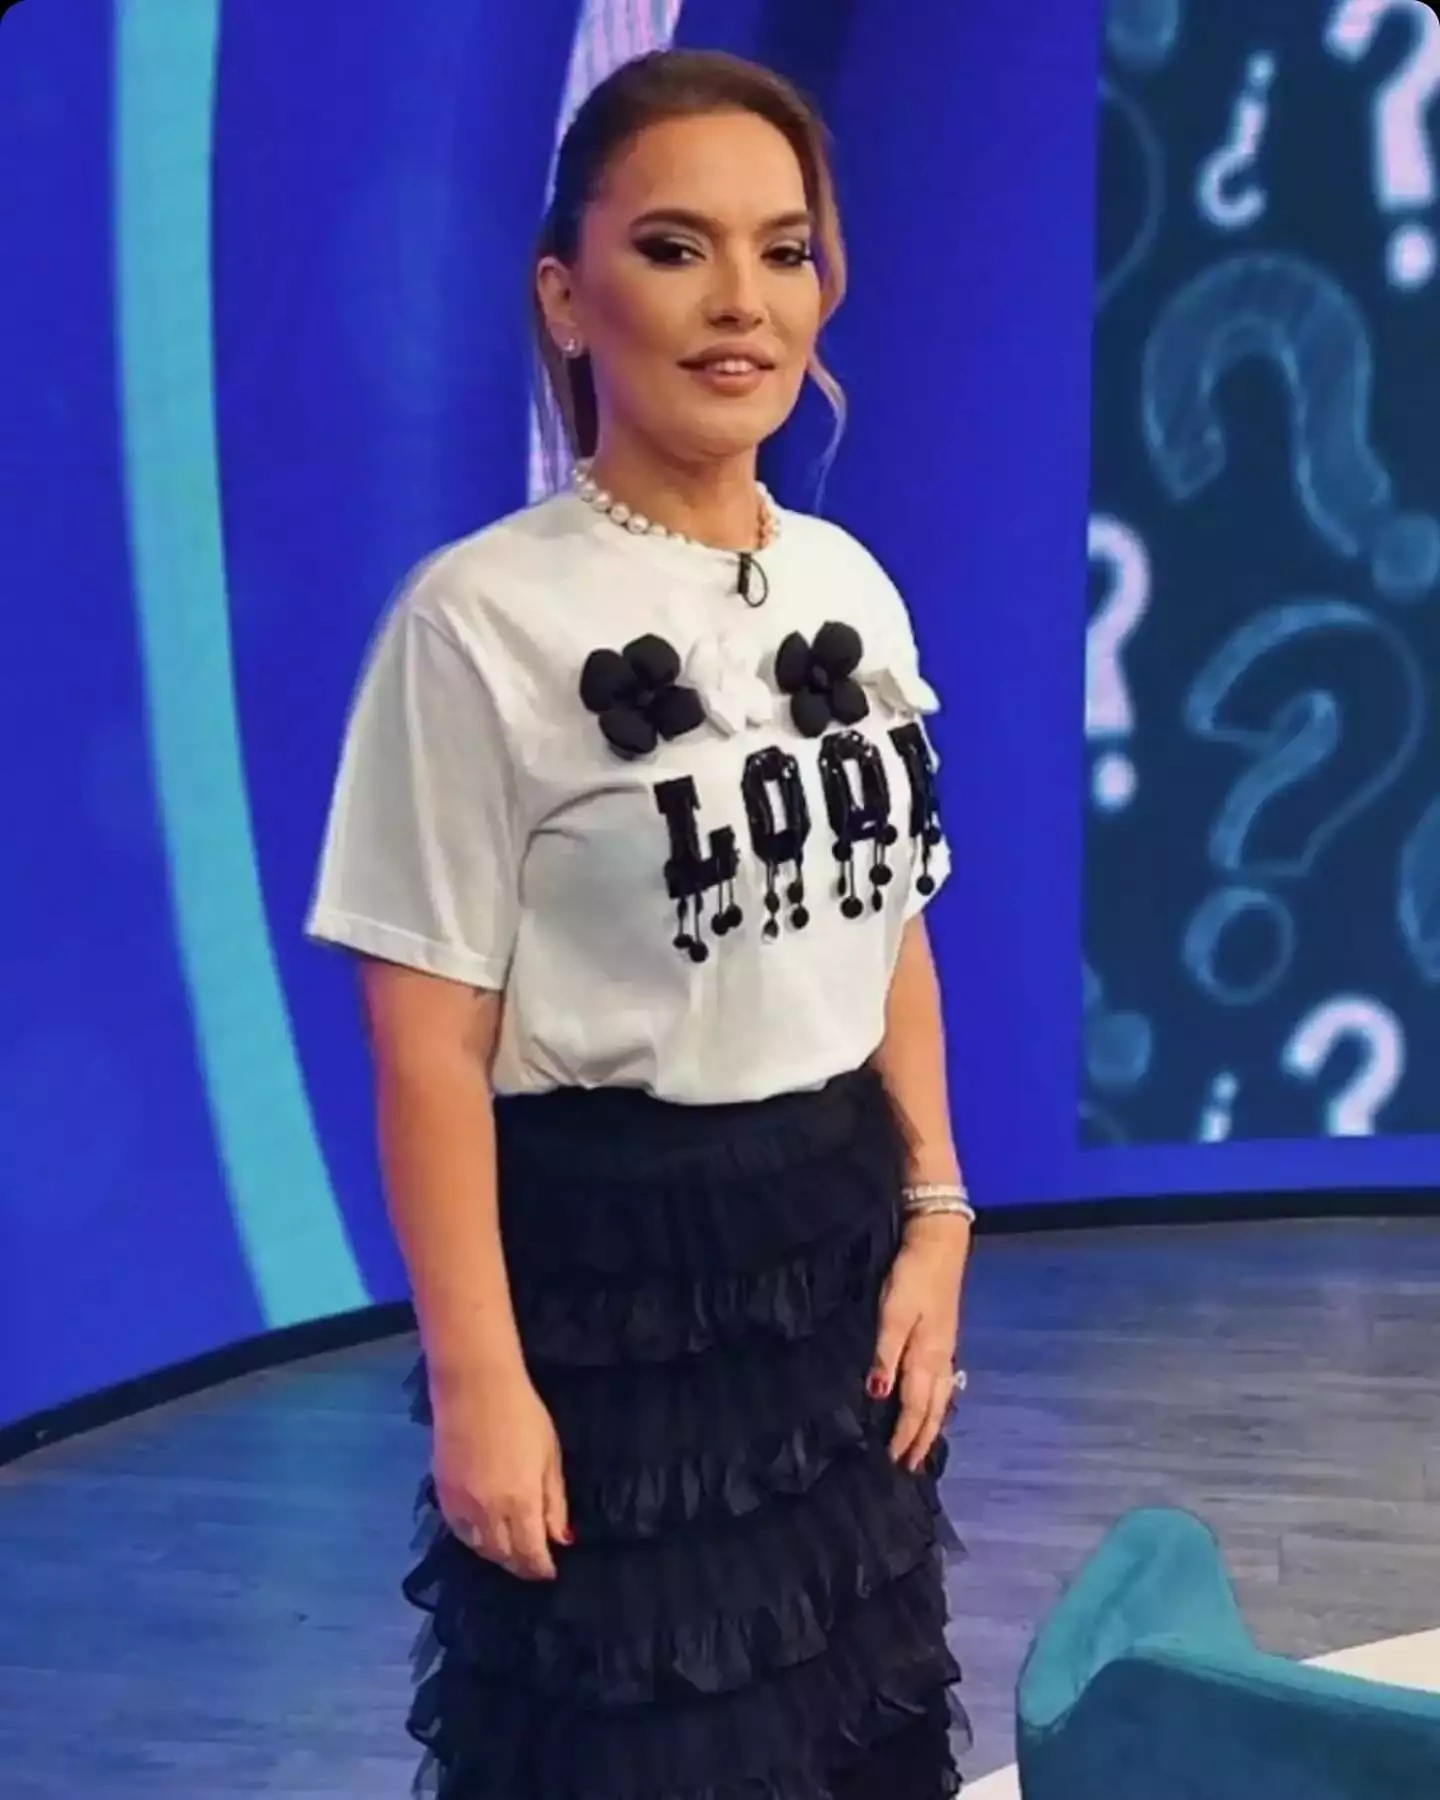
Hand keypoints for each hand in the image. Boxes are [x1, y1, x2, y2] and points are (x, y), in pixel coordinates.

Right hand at [432, 1371, 570, 1581]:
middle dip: (520, 1564)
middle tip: (532, 1563)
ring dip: (497, 1555)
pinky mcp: (443, 1493)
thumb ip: (554, 1501)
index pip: (531, 1553)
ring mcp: (462, 1505)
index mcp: (522, 1502)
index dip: (541, 1568)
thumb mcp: (550, 1455)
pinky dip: (472, 1540)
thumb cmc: (523, 1414)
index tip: (550, 1570)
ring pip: (479, 1548)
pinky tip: (482, 1535)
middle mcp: (490, 1512)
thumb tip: (561, 1539)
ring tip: (510, 1551)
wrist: (475, 1387)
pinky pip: (458, 1531)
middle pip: (504, 1555)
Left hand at [869, 1215, 969, 1472]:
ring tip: (923, 1445)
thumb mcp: (893, 1314)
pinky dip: (937, 1402)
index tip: (894, 1461)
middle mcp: (940, 1359)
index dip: (905, 1435)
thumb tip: (879, 1396)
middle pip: (933, 1409)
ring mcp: (945, 1348)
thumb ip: (886, 1355)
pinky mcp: (944, 1336)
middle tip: (911, 1466)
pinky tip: (934, 1402)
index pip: (915, 1408)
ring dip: (932, 1424)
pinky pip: (942, 1382)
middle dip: (921, 1438)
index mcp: (926, 1358)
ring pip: (941, 1397)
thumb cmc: (912, 1278)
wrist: (939, 1245)